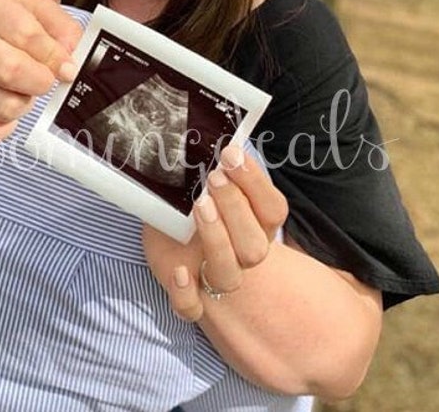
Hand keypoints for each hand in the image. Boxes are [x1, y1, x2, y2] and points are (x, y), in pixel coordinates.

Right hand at [0, 0, 82, 142]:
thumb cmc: (1, 27)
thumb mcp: (35, 10)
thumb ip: (62, 28)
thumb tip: (71, 56)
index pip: (27, 35)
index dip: (56, 58)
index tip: (67, 69)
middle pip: (10, 71)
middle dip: (39, 82)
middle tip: (43, 80)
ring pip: (3, 107)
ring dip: (23, 104)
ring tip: (19, 90)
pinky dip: (4, 127)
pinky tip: (4, 108)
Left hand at [142, 143, 287, 320]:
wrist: (166, 236)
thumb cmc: (188, 203)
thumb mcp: (198, 182)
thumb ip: (209, 164)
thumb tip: (209, 129)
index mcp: (253, 224)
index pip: (273, 209)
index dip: (256, 183)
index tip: (231, 154)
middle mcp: (239, 253)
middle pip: (255, 245)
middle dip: (236, 209)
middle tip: (213, 178)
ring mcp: (213, 276)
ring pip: (229, 275)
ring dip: (217, 241)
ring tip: (198, 206)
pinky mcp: (185, 293)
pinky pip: (191, 309)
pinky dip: (185, 294)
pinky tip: (178, 271)